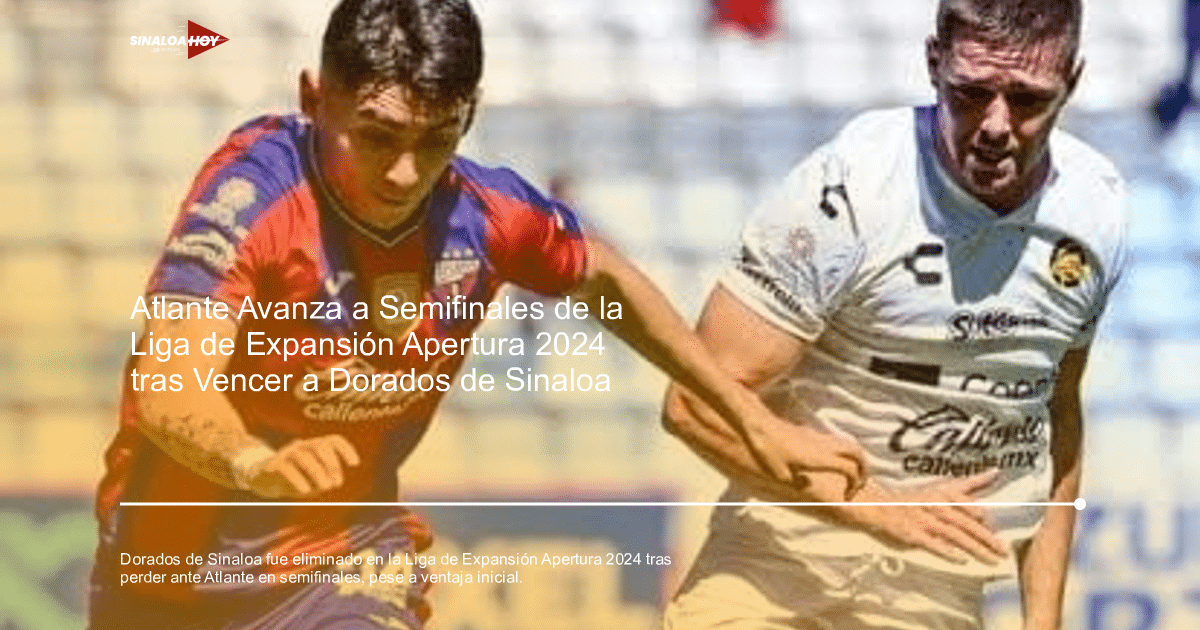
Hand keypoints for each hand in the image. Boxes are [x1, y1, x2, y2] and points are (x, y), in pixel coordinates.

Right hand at [247, 435, 360, 497]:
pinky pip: (286, 468)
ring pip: (303, 456)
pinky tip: (306, 491)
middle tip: (336, 484)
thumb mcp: (312, 482)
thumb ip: (324, 481)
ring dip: (318, 471)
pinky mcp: (272, 464)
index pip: (333, 440)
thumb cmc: (293, 481)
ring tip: (325, 488)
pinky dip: (298, 479)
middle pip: (320, 446)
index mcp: (314, 447)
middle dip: (332, 464)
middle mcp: (301, 446)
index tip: (354, 464)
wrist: (262, 480)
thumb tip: (334, 482)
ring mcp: (286, 453)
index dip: (346, 449)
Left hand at [739, 403, 865, 497]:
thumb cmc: (766, 449)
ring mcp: (818, 437)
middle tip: (857, 484)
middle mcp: (824, 446)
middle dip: (864, 469)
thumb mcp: (779, 473)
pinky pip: (836, 442)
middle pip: (857, 453)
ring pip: (848, 445)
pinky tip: (828, 462)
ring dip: (854, 459)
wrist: (757, 424)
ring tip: (848, 475)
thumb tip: (806, 484)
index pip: (850, 469)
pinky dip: (842, 453)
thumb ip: (796, 482)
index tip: (847, 496)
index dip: (855, 484)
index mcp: (819, 458)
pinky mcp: (810, 433)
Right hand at [834, 470, 1007, 564]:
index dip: (979, 514)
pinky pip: (932, 543)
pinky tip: (961, 560)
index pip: (965, 502)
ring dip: (973, 548)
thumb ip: (972, 482)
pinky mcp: (913, 534)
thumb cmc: (918, 498)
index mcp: (944, 493)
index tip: (995, 526)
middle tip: (1004, 551)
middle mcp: (935, 505)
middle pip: (964, 523)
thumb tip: (997, 471)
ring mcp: (924, 520)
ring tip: (991, 559)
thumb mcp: (944, 487)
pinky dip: (946, 550)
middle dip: (986, 537)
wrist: (882, 506)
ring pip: (953, 535)